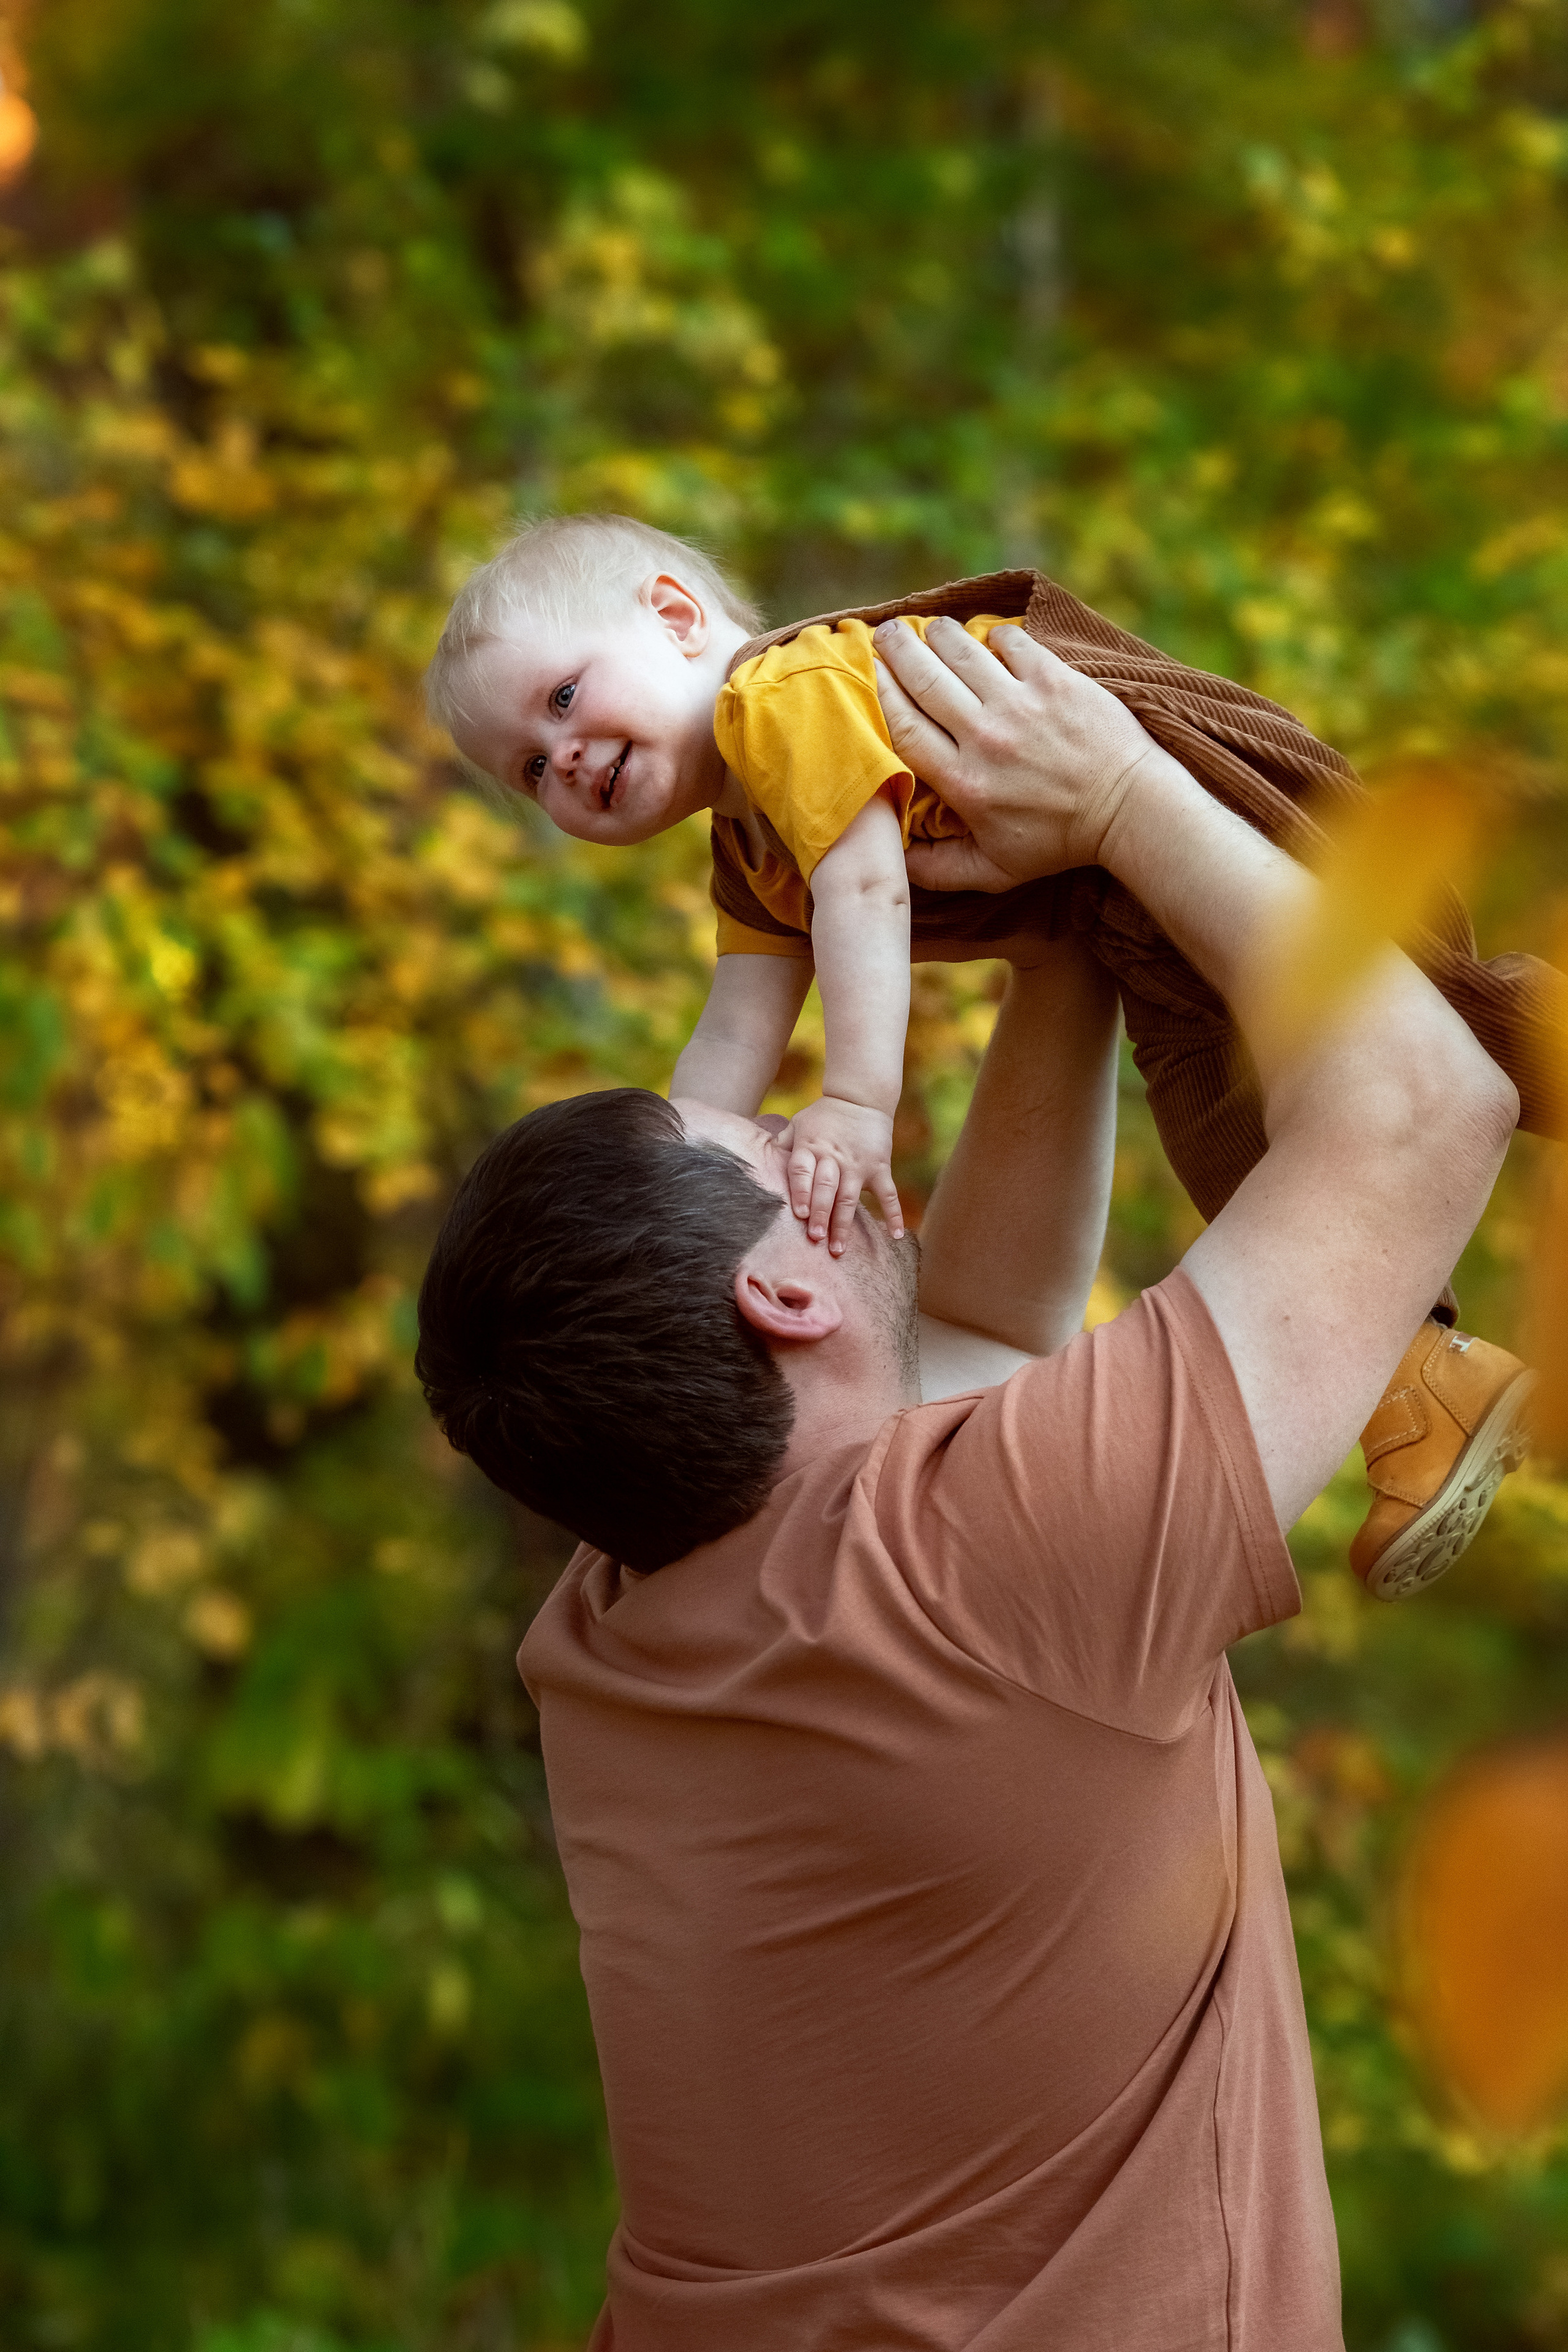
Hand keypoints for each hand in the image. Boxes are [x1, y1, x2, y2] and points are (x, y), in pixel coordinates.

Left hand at [782, 1096, 901, 1253]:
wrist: (860, 1097)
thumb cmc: (823, 1115)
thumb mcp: (799, 1123)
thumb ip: (782, 1144)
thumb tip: (759, 1161)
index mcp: (810, 1147)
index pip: (803, 1171)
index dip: (801, 1192)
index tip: (800, 1214)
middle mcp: (833, 1157)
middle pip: (826, 1189)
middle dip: (821, 1214)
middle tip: (816, 1239)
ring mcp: (858, 1164)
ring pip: (850, 1197)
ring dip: (844, 1223)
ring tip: (838, 1248)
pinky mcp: (879, 1167)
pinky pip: (888, 1193)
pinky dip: (894, 1214)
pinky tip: (895, 1236)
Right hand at [871, 616, 1160, 887]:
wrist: (1128, 810)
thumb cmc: (1059, 843)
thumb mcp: (995, 873)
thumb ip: (939, 869)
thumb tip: (895, 861)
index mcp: (963, 783)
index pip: (903, 726)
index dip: (878, 693)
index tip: (867, 675)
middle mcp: (985, 737)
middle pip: (923, 677)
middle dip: (896, 649)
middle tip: (883, 634)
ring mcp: (1021, 703)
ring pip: (961, 649)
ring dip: (938, 633)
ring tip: (928, 629)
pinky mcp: (1055, 680)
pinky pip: (1011, 640)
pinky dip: (994, 635)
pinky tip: (990, 640)